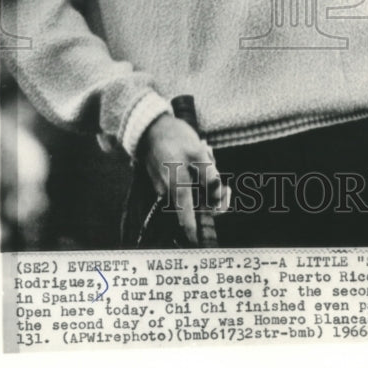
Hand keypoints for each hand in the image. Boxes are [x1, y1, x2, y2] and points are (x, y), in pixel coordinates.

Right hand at [138, 113, 227, 244]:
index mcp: (178, 187)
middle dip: (210, 187)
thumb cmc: (174, 137)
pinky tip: (197, 151)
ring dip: (203, 175)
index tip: (199, 242)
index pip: (187, 218)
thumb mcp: (198, 152)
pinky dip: (193, 170)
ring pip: (191, 188)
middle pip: (195, 201)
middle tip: (215, 164)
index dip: (194, 232)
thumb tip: (218, 196)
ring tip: (204, 150)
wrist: (149, 126)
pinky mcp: (163, 177)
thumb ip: (210, 176)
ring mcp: (164, 184)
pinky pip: (182, 180)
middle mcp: (169, 191)